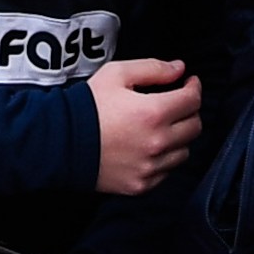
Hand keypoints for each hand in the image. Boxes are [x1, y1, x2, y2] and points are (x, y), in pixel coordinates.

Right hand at [85, 55, 202, 197]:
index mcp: (154, 113)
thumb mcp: (116, 74)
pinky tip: (149, 147)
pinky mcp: (141, 184)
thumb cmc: (87, 107)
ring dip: (179, 136)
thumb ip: (153, 68)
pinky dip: (164, 158)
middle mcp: (157, 143)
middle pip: (194, 127)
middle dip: (189, 111)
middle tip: (177, 103)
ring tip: (162, 126)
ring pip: (184, 151)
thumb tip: (179, 69)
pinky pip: (167, 171)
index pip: (193, 100)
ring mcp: (150, 167)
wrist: (60, 142)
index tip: (189, 83)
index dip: (194, 87)